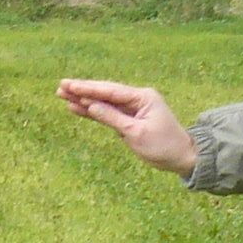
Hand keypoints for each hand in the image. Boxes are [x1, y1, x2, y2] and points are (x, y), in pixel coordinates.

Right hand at [56, 79, 198, 176]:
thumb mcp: (136, 133)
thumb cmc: (163, 145)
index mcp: (142, 97)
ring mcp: (132, 108)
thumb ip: (112, 118)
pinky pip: (107, 113)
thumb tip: (90, 105)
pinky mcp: (128, 119)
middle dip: (82, 90)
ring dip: (83, 100)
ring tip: (62, 95)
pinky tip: (76, 107)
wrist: (181, 157)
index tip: (70, 85)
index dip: (88, 88)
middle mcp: (137, 99)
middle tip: (60, 86)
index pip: (110, 91)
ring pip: (103, 102)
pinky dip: (92, 111)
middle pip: (105, 93)